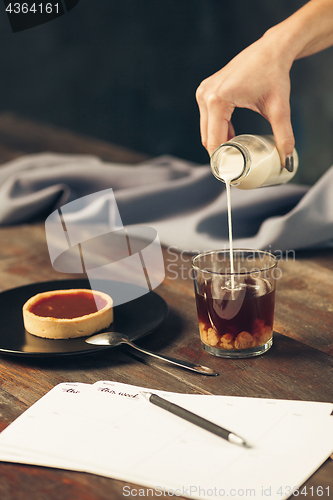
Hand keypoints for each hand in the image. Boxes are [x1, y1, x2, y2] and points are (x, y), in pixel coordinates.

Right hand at [195, 33, 294, 165]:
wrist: (271, 50)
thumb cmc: (273, 74)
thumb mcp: (279, 108)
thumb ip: (283, 135)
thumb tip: (286, 160)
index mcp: (218, 100)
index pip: (214, 140)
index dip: (221, 160)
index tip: (230, 175)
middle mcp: (206, 95)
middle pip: (207, 137)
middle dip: (219, 154)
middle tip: (234, 168)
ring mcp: (203, 91)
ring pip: (206, 129)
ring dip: (218, 142)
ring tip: (234, 155)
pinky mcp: (206, 90)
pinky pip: (208, 119)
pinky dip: (218, 130)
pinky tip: (231, 138)